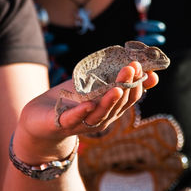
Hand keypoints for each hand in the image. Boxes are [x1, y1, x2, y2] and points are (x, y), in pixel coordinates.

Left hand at [12, 61, 157, 163]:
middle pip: (118, 104)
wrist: (39, 120)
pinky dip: (82, 113)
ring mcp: (83, 123)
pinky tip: (89, 104)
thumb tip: (151, 73)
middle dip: (127, 85)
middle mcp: (101, 118)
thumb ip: (117, 79)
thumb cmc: (70, 101)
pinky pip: (74, 119)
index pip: (130, 97)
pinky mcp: (63, 123)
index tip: (141, 66)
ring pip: (100, 114)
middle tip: (133, 67)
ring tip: (118, 88)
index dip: (138, 83)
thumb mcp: (95, 87)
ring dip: (110, 101)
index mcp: (110, 108)